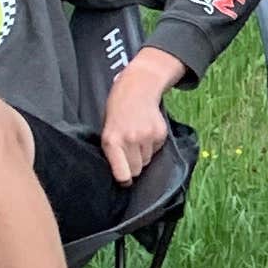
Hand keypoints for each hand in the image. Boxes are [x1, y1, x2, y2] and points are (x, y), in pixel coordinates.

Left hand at [98, 49, 184, 184]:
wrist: (137, 89)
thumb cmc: (117, 111)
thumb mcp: (107, 129)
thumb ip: (113, 150)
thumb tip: (123, 172)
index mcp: (112, 141)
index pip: (123, 173)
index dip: (124, 178)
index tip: (124, 179)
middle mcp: (130, 140)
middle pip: (137, 169)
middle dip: (134, 165)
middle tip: (129, 153)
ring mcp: (147, 136)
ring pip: (147, 160)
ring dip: (143, 154)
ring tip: (138, 138)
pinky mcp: (160, 133)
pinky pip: (157, 149)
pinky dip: (153, 145)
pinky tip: (147, 131)